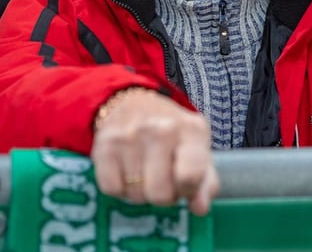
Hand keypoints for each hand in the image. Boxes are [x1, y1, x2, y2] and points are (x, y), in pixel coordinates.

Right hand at [91, 89, 218, 214]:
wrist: (132, 104)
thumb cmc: (171, 133)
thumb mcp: (197, 148)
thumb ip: (206, 181)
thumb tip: (200, 208)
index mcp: (191, 130)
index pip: (191, 176)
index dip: (187, 190)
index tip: (184, 183)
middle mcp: (161, 129)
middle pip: (161, 194)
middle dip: (163, 195)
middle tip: (162, 178)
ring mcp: (131, 136)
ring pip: (136, 195)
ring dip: (141, 192)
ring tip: (144, 171)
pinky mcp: (105, 145)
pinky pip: (112, 189)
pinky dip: (119, 188)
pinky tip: (126, 170)